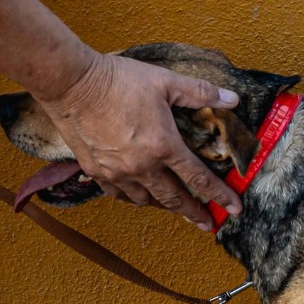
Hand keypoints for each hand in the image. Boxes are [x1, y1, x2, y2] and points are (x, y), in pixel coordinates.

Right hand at [38, 52, 242, 229]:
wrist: (70, 82)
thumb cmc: (118, 80)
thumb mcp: (165, 82)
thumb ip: (201, 92)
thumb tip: (232, 99)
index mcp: (163, 146)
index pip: (200, 179)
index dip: (220, 196)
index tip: (234, 209)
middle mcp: (141, 166)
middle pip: (174, 199)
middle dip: (194, 213)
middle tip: (206, 223)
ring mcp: (116, 171)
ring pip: (146, 200)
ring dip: (164, 205)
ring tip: (174, 206)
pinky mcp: (95, 170)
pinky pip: (118, 194)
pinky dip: (133, 197)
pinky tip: (138, 194)